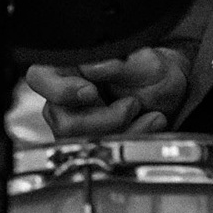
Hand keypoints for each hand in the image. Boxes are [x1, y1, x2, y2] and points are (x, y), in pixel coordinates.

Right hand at [24, 46, 188, 138]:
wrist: (172, 90)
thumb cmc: (153, 69)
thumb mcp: (143, 60)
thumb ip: (117, 61)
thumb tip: (90, 65)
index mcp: (69, 65)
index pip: (40, 77)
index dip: (61, 90)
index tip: (90, 92)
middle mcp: (67, 94)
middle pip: (63, 120)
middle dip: (104, 119)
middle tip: (131, 105)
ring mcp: (78, 120)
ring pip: (82, 141)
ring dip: (121, 130)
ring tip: (147, 114)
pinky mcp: (93, 141)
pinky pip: (102, 152)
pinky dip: (130, 140)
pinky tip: (148, 124)